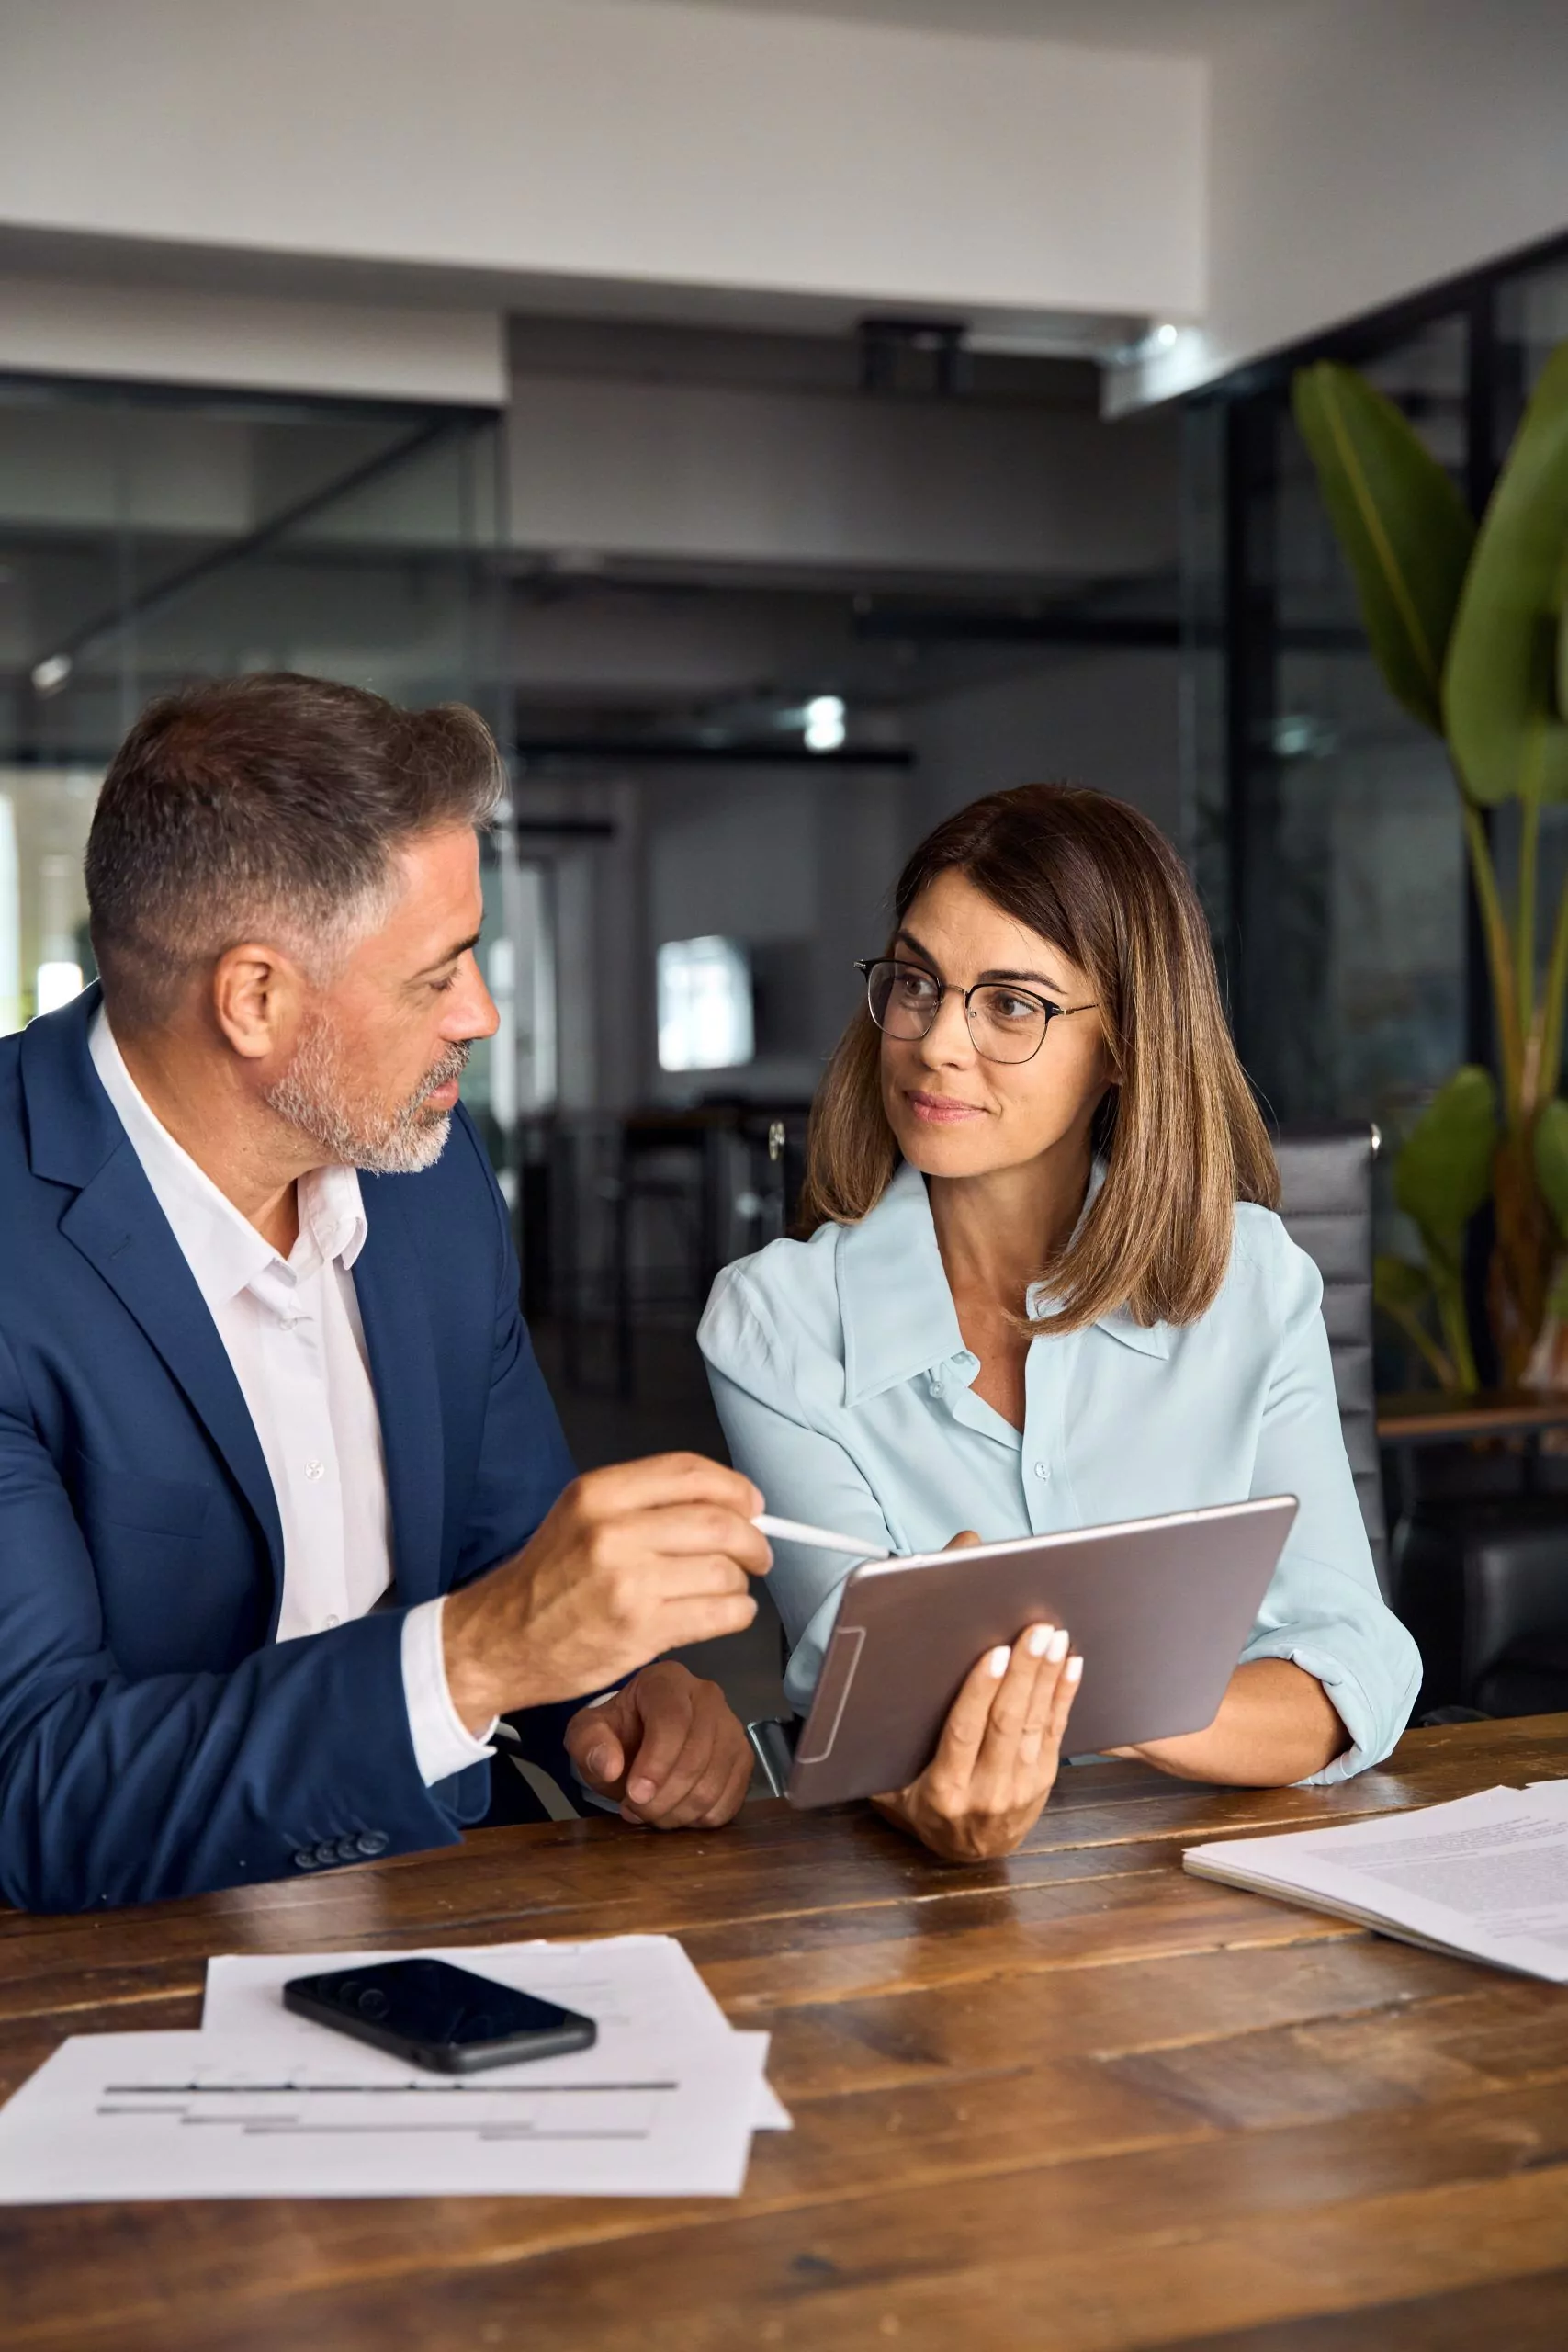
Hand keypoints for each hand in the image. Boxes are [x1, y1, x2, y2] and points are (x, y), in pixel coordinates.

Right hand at [441, 1454, 770, 1730]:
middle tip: (758, 1553)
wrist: (499, 1641)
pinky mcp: (641, 1629)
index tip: (753, 1505)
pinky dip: (738, 1613)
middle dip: (753, 1540)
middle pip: (719, 1521)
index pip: (690, 1472)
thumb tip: (726, 1505)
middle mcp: (612, 1531)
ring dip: (741, 1582)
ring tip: (729, 1588)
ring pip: (725, 1570)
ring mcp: (627, 1582)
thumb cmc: (546, 1581)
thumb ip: (645, 1504)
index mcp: (598, 1493)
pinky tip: (726, 1613)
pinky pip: (720, 1614)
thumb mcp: (580, 1516)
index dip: (735, 1487)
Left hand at [564, 1661, 752, 1828]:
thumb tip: (610, 1766)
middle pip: (696, 1756)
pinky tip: (677, 1812)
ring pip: (714, 1783)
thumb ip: (589, 1743)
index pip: (672, 1721)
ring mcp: (731, 1727)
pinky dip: (701, 1819)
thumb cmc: (615, 1734)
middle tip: (634, 1811)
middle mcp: (707, 1696)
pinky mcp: (744, 1758)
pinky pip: (731, 1800)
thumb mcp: (587, 1733)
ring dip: (679, 1812)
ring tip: (650, 1813)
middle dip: (663, 1797)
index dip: (655, 1764)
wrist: (639, 1743)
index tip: (634, 1795)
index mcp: (667, 1681)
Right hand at [871, 1621, 1081, 1862]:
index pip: (965, 1732)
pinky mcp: (1044, 1780)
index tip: (995, 1655)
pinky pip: (1057, 1732)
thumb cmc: (925, 1811)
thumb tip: (863, 1707)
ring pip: (1035, 1723)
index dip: (982, 1692)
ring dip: (1047, 1677)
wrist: (970, 1856)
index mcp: (945, 1790)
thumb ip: (884, 1759)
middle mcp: (986, 1789)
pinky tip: (1069, 1665)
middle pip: (1007, 1722)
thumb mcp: (893, 1794)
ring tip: (1054, 1638)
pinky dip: (1064, 1695)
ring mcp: (1020, 1786)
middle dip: (1023, 1672)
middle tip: (1034, 1632)